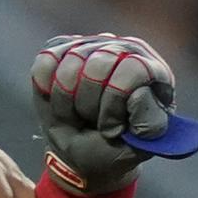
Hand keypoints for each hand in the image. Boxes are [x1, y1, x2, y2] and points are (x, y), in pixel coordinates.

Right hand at [31, 32, 197, 191]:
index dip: (114, 103)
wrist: (82, 152)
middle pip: (98, 64)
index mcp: (152, 70)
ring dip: (67, 101)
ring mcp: (91, 45)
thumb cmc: (114, 147)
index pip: (131, 68)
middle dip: (89, 105)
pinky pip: (46, 63)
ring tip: (79, 114)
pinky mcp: (61, 48)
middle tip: (92, 121)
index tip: (111, 129)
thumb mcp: (140, 146)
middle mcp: (123, 48)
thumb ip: (149, 123)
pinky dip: (47, 90)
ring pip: (69, 64)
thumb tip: (139, 93)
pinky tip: (62, 102)